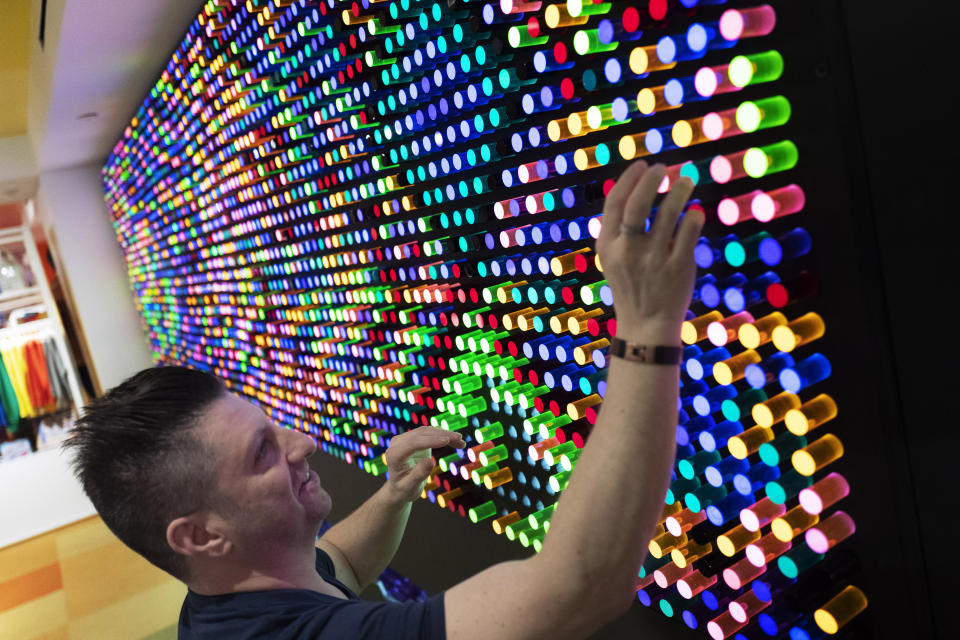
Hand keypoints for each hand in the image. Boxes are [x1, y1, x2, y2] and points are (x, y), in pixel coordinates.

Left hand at [383, 426, 465, 501]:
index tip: (447, 441)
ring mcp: (405, 438)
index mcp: (394, 455)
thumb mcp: (410, 487)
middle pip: (421, 434)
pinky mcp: (414, 438)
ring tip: (461, 441)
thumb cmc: (404, 489)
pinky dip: (443, 436)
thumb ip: (418, 475)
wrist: (400, 487)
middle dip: (442, 435)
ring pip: (427, 431)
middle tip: (460, 439)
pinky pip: (430, 433)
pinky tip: (454, 441)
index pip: (413, 443)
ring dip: (445, 434)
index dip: (430, 441)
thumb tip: (430, 461)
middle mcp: (397, 443)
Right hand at [596, 161, 703, 342]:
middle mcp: (628, 250)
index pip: (615, 203)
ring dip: (679, 190)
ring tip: (685, 181)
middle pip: (638, 204)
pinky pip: (689, 230)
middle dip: (652, 179)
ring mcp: (653, 258)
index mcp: (607, 246)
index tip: (643, 165)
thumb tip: (635, 187)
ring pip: (668, 212)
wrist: (646, 325)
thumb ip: (618, 229)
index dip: (629, 179)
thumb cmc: (631, 285)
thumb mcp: (612, 259)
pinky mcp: (678, 266)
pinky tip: (693, 212)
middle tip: (663, 167)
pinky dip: (692, 216)